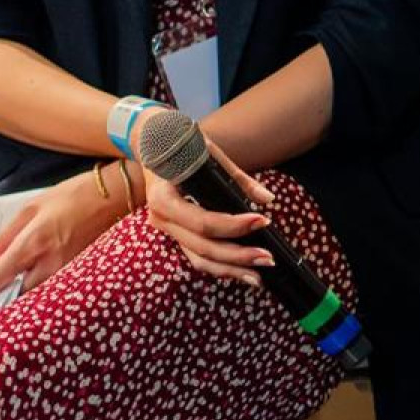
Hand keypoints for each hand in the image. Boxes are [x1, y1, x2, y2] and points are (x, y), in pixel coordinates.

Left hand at [0, 170, 122, 298]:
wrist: (120, 195)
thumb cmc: (78, 194)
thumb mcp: (34, 206)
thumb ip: (6, 235)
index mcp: (33, 244)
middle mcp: (50, 264)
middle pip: (11, 296)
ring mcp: (67, 273)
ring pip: (31, 295)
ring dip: (14, 291)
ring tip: (1, 282)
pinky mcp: (80, 276)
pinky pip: (50, 290)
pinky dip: (34, 287)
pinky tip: (27, 278)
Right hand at [140, 113, 279, 285]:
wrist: (150, 143)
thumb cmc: (181, 146)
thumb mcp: (209, 154)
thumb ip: (239, 179)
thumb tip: (268, 199)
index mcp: (163, 198)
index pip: (202, 221)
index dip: (233, 226)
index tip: (263, 221)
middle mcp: (161, 219)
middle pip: (202, 247)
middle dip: (237, 255)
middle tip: (268, 258)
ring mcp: (167, 230)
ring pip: (198, 259)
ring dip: (230, 269)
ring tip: (258, 276)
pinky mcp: (175, 234)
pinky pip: (196, 255)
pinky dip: (220, 265)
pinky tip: (242, 270)